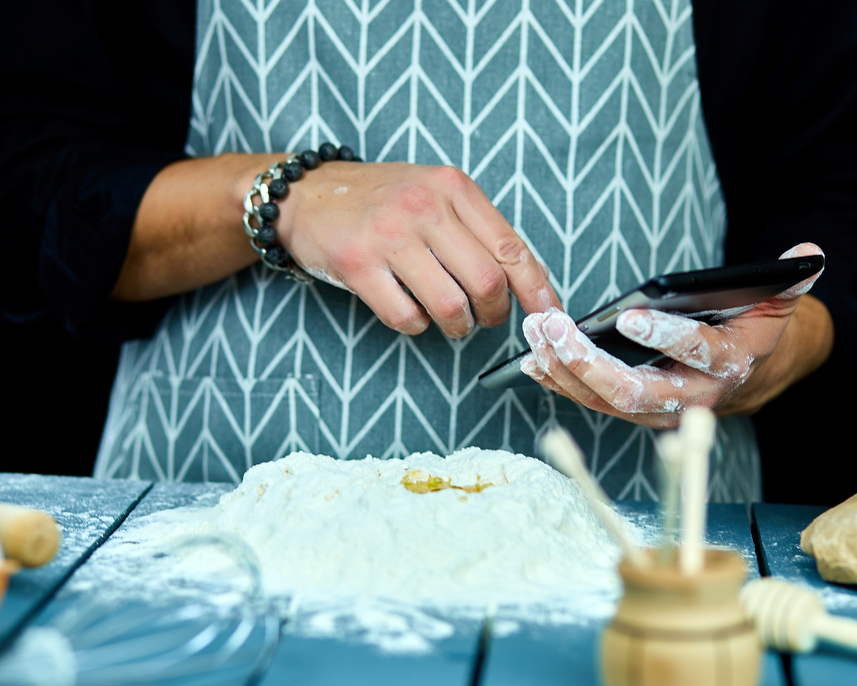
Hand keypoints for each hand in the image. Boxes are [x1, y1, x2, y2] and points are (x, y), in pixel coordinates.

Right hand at [275, 161, 559, 336]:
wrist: (306, 194)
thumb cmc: (381, 200)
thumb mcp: (435, 194)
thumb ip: (477, 230)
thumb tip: (528, 282)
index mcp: (453, 187)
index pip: (513, 249)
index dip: (537, 290)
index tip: (550, 315)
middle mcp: (424, 207)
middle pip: (487, 283)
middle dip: (492, 314)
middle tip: (482, 317)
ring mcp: (388, 235)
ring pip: (450, 306)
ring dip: (456, 325)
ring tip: (448, 317)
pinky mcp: (357, 265)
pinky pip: (407, 318)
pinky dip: (416, 326)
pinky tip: (408, 309)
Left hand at [518, 243, 832, 426]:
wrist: (752, 378)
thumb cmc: (753, 331)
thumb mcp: (777, 304)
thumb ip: (790, 280)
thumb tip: (808, 252)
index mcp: (728, 365)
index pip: (696, 353)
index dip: (665, 337)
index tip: (628, 316)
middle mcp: (692, 397)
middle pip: (634, 390)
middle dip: (587, 361)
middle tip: (551, 327)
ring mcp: (660, 410)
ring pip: (605, 401)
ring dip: (564, 370)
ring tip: (534, 336)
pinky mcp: (635, 411)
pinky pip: (593, 402)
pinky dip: (560, 383)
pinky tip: (533, 361)